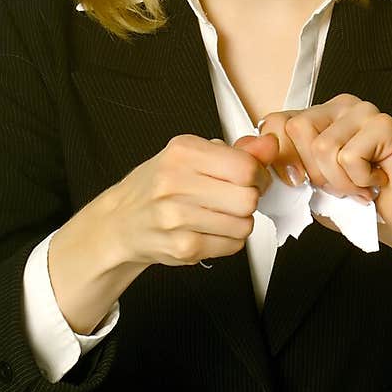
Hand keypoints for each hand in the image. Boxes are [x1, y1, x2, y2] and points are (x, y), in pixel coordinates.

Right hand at [101, 133, 272, 269]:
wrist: (121, 221)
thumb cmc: (158, 186)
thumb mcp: (193, 157)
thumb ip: (236, 151)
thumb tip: (270, 144)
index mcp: (182, 151)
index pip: (245, 166)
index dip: (258, 175)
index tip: (252, 178)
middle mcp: (175, 181)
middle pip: (248, 198)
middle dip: (250, 200)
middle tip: (235, 198)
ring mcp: (176, 217)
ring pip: (244, 224)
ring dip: (240, 222)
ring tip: (220, 215)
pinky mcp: (181, 246)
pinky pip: (232, 245)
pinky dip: (229, 240)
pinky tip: (211, 230)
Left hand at [233, 94, 391, 250]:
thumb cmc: (353, 202)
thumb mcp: (303, 187)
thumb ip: (274, 165)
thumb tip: (244, 149)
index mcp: (315, 116)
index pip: (274, 123)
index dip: (281, 160)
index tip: (301, 182)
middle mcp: (337, 106)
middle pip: (297, 131)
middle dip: (314, 172)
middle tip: (338, 183)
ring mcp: (362, 111)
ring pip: (324, 147)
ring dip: (339, 182)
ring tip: (358, 184)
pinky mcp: (384, 124)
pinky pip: (350, 157)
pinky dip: (360, 181)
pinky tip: (374, 180)